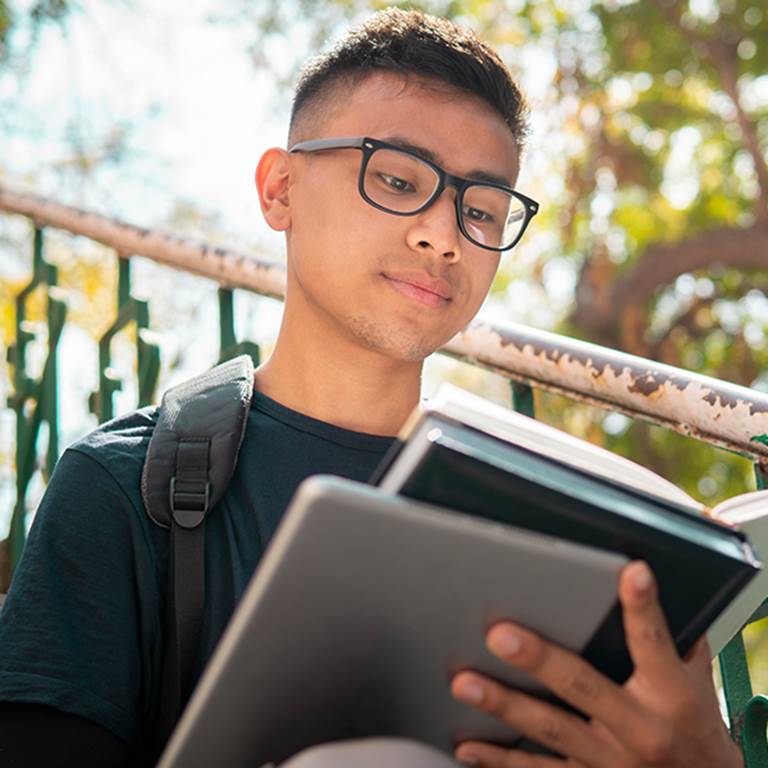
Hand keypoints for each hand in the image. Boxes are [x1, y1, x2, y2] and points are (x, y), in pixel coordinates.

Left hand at [451, 561, 742, 767]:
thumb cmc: (694, 720)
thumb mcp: (697, 678)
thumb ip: (673, 637)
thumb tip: (646, 583)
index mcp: (671, 694)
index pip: (653, 642)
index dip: (643, 607)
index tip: (632, 573)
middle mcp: (639, 728)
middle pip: (583, 687)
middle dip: (539, 660)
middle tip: (500, 635)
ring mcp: (609, 759)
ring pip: (549, 729)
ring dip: (504, 705)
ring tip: (465, 684)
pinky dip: (500, 759)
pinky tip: (467, 744)